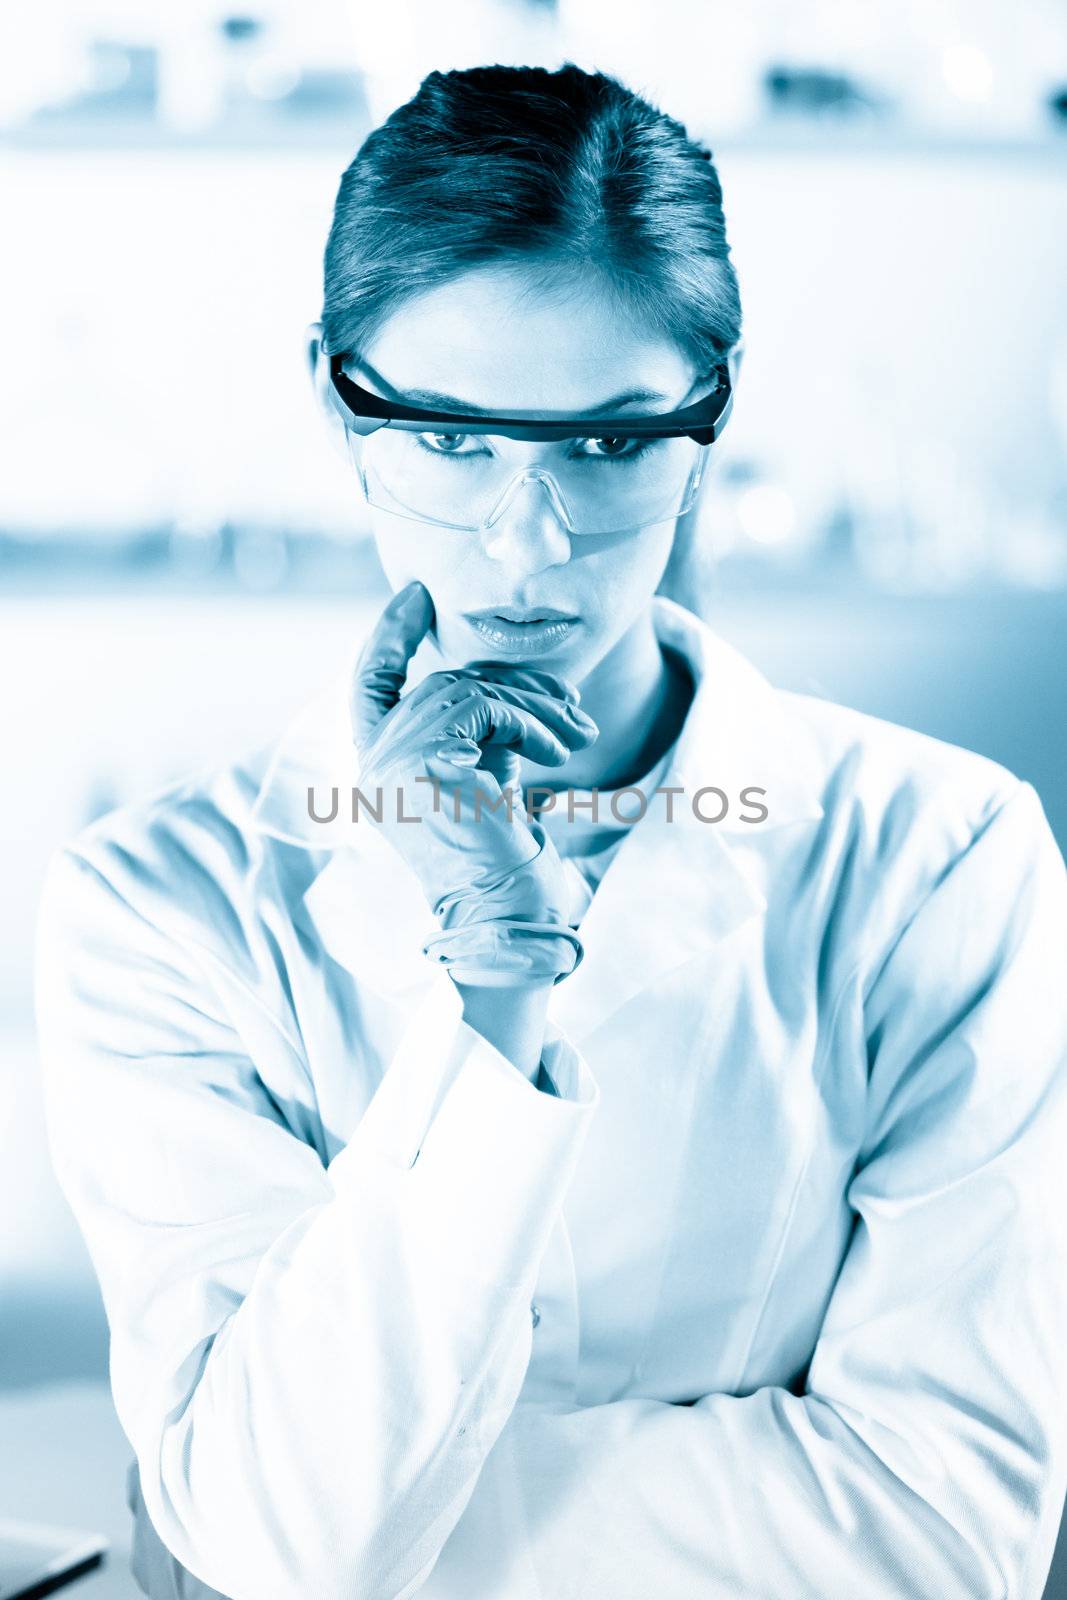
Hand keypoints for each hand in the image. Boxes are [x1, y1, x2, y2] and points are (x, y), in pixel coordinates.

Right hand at [350, 581, 598, 984]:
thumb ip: (478, 733)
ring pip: (468, 689)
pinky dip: (530, 720)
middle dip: (515, 684)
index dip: (388, 635)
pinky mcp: (420, 763)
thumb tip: (512, 686)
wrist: (510, 917)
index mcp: (382, 767)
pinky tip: (562, 753)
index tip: (413, 595)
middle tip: (571, 705)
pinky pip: (483, 707)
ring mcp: (390, 763)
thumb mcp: (488, 780)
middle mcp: (375, 763)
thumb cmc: (506, 862)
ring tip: (578, 736)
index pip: (369, 683)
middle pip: (443, 682)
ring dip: (535, 706)